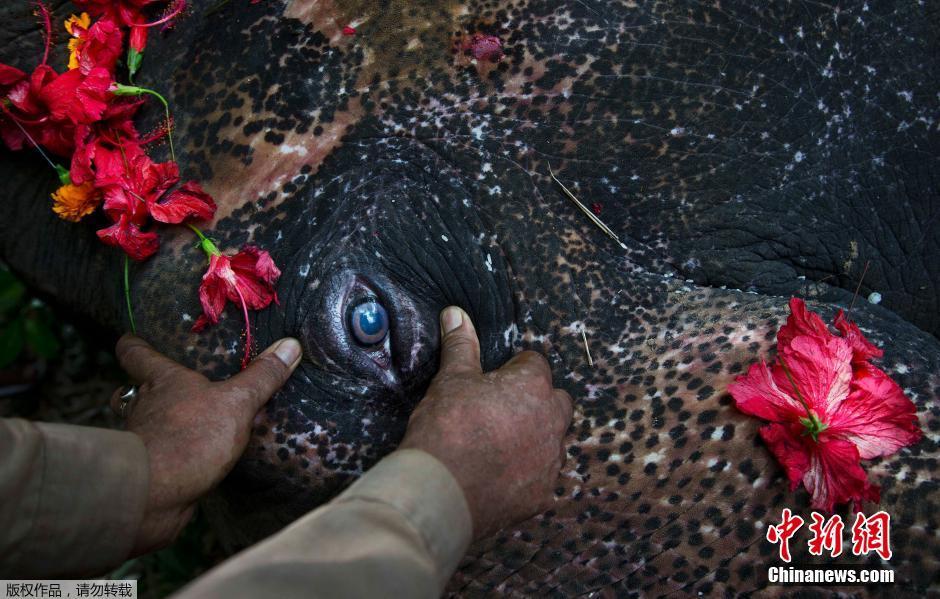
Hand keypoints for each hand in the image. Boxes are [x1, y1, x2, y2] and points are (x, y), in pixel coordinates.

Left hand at [110, 334, 301, 555]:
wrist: (153, 496)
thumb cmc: (190, 437)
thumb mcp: (236, 403)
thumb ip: (262, 377)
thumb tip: (290, 344)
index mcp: (162, 380)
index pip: (135, 353)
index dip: (134, 344)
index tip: (133, 338)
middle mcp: (144, 406)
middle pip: (131, 390)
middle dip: (144, 387)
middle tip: (166, 386)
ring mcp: (141, 440)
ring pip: (144, 423)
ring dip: (160, 422)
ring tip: (186, 424)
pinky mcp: (147, 471)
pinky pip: (158, 454)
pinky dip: (171, 454)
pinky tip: (191, 460)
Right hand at [400, 307, 572, 538]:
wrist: (439, 491)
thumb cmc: (447, 427)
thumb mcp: (451, 379)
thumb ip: (461, 345)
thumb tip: (456, 314)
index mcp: (534, 386)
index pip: (535, 364)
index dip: (512, 370)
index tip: (493, 381)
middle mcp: (552, 421)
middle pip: (555, 401)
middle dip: (535, 402)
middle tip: (499, 411)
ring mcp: (550, 461)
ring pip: (552, 441)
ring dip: (534, 439)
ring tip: (497, 446)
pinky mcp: (543, 494)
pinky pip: (542, 478)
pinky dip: (526, 475)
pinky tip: (499, 477)